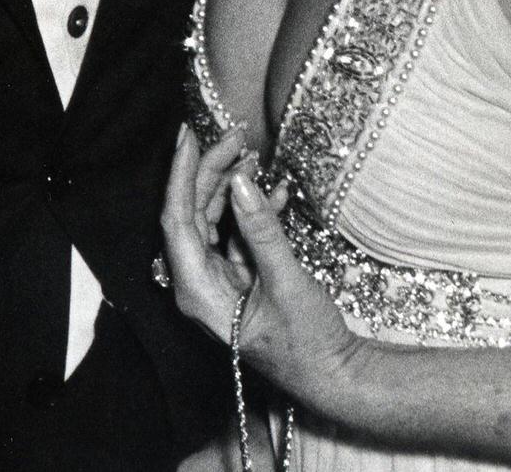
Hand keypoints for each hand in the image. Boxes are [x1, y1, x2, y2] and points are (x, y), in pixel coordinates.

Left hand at [161, 128, 357, 408]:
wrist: (333, 377)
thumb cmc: (308, 343)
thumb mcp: (286, 282)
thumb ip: (261, 231)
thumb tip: (241, 181)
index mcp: (198, 291)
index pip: (177, 219)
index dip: (182, 173)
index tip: (190, 134)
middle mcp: (199, 284)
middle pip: (194, 212)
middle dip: (212, 169)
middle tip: (236, 133)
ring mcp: (218, 281)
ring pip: (213, 218)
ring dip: (232, 184)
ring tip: (254, 152)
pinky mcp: (239, 278)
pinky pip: (235, 232)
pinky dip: (253, 208)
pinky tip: (277, 190)